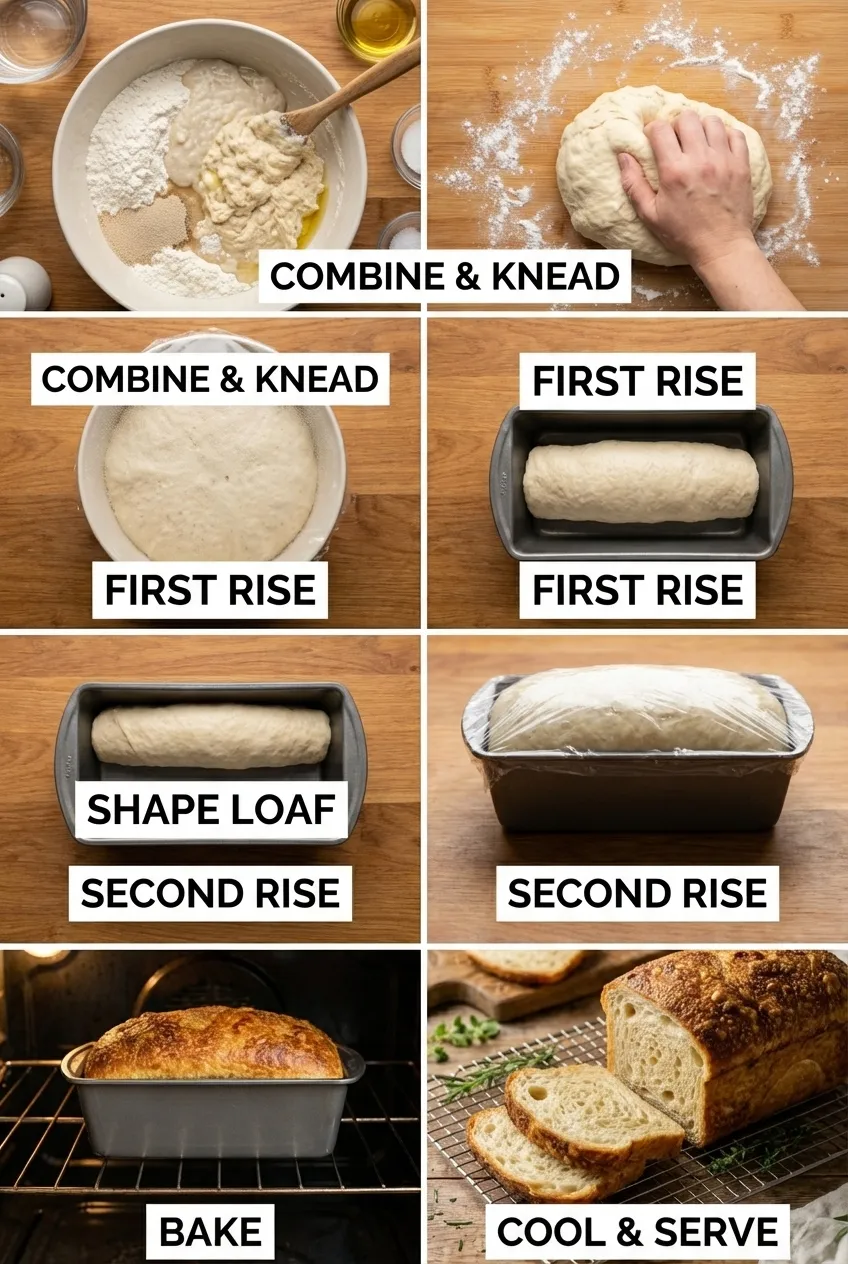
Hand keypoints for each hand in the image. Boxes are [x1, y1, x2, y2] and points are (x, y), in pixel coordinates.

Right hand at [617, 110, 755, 270]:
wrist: (721, 247)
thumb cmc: (683, 234)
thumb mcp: (650, 215)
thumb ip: (634, 184)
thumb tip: (623, 156)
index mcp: (674, 171)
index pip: (661, 129)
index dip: (653, 130)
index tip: (654, 140)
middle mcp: (700, 159)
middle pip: (687, 118)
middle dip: (677, 125)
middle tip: (676, 141)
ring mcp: (723, 160)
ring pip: (711, 121)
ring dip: (701, 128)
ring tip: (698, 143)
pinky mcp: (741, 164)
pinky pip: (735, 133)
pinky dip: (725, 135)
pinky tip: (717, 148)